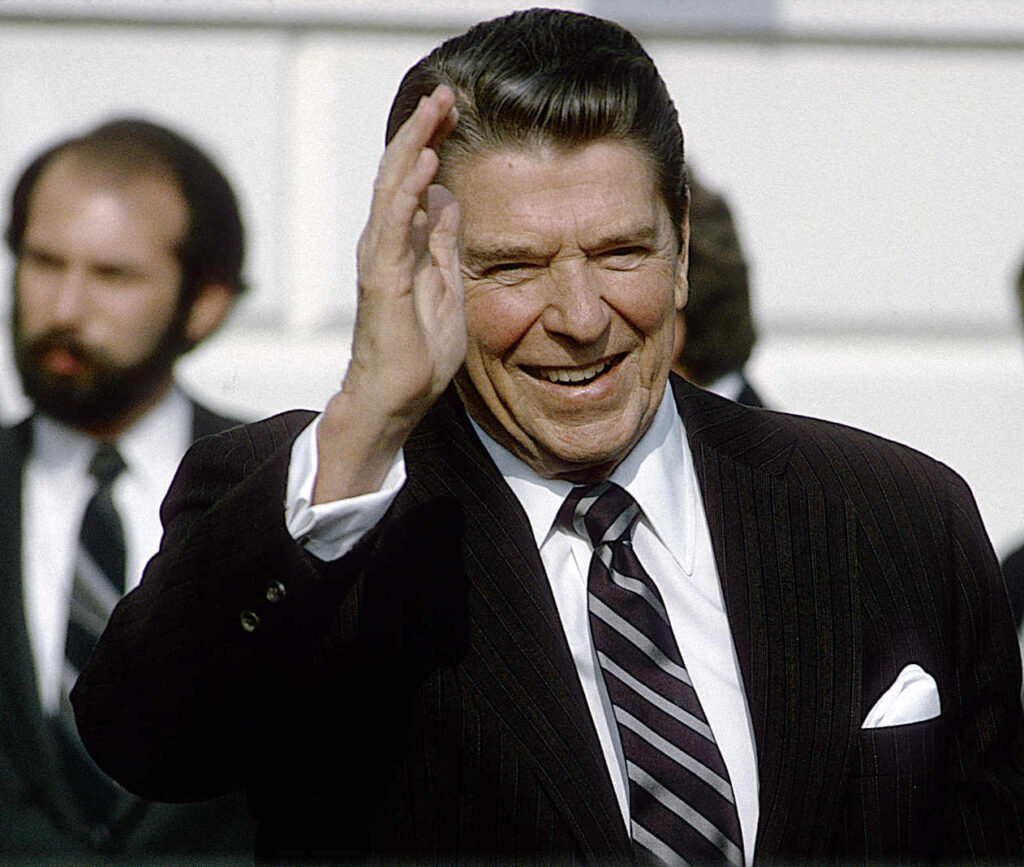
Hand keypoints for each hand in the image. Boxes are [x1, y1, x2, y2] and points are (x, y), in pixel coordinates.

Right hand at [314, 86, 462, 501]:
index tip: (455, 111)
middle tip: (445, 92)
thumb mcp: (446, 288)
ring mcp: (380, 258)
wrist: (396, 398)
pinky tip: (427, 161)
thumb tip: (447, 200)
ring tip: (436, 107)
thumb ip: (443, 245)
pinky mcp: (382, 278)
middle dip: (423, 130)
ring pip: (394, 188)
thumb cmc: (418, 353)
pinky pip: (395, 225)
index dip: (432, 143)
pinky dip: (409, 190)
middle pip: (402, 174)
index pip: (415, 182)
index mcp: (404, 244)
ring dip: (415, 144)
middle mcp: (386, 243)